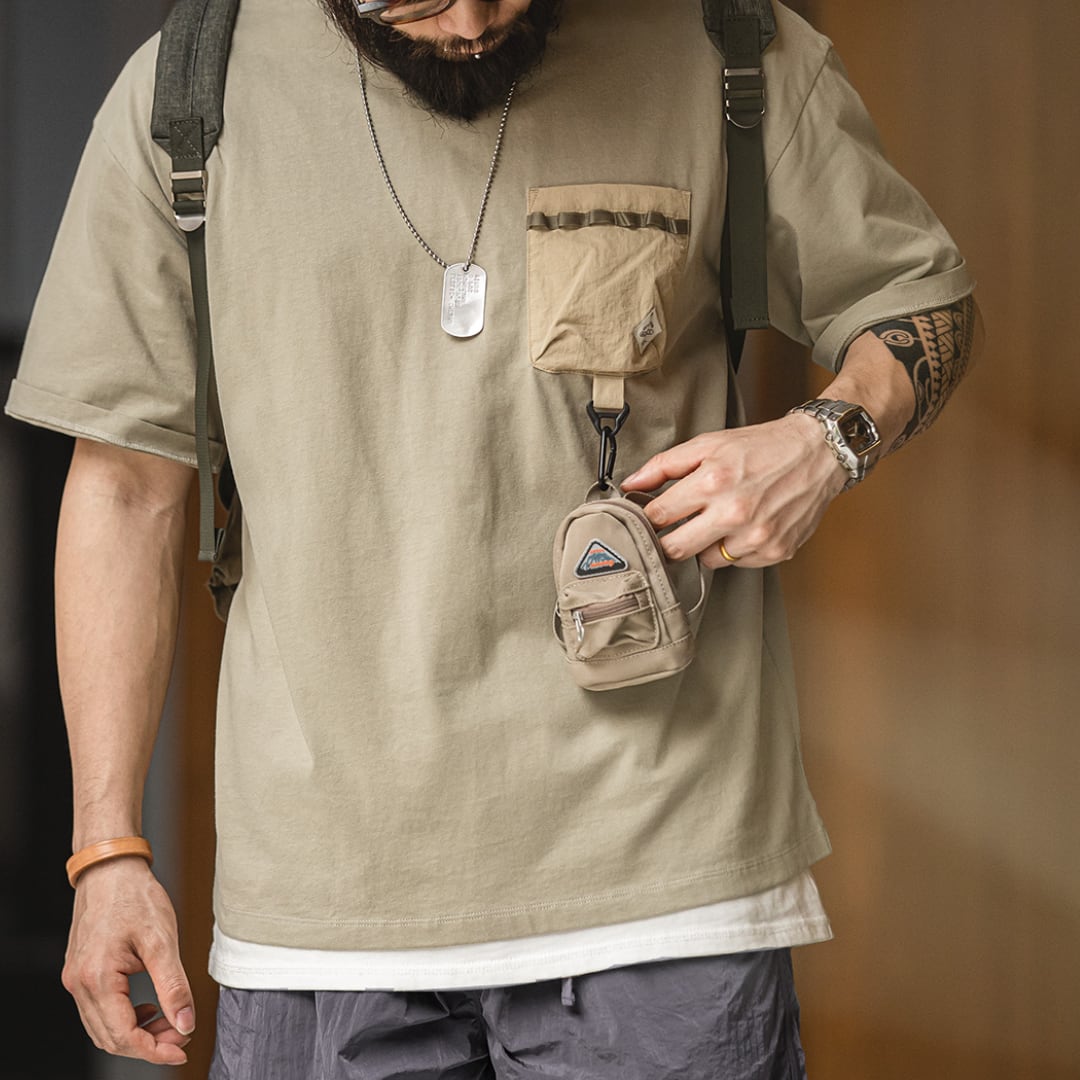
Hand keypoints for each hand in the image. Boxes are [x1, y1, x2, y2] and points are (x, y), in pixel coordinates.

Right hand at [62, 858, 194, 1065]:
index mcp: (98, 979)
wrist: (111, 869)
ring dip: (137, 1033)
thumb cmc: (135, 897)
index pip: (123, 1035)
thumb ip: (174, 986)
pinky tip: (149, 1007)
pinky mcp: (81, 972)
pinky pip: (99, 1010)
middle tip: (181, 1034)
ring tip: (169, 1021)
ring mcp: (76, 979)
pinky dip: (125, 1017)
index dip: (154, 1050)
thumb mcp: (162, 940)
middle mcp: (80, 984)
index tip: (181, 1049)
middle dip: (148, 1044)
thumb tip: (185, 1023)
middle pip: (110, 1037)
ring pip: (103, 1028)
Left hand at [621, 413, 846, 568]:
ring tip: (720, 520)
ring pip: (707, 561)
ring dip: (705, 545)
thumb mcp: (709, 443)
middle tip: (672, 529)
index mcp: (713, 482)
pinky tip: (745, 526)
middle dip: (667, 541)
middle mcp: (734, 513)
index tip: (645, 519)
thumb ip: (664, 465)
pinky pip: (737, 563)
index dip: (646, 519)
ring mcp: (757, 536)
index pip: (657, 517)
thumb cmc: (762, 446)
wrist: (818, 453)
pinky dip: (735, 549)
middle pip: (675, 549)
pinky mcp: (775, 551)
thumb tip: (631, 484)